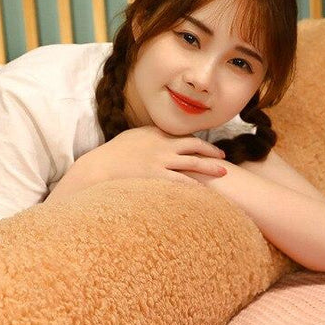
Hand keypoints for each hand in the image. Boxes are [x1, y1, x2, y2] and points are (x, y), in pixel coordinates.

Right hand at [79, 125, 226, 186]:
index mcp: (157, 133)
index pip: (183, 135)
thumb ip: (147, 137)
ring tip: (224, 172)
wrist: (100, 166)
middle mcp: (162, 145)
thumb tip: (154, 137)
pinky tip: (206, 191)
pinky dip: (196, 185)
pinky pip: (182, 181)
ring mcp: (161, 161)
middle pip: (194, 145)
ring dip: (210, 167)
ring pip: (193, 162)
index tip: (206, 147)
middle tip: (223, 156)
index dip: (198, 141)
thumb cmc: (112, 154)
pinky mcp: (157, 176)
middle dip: (211, 150)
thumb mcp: (132, 138)